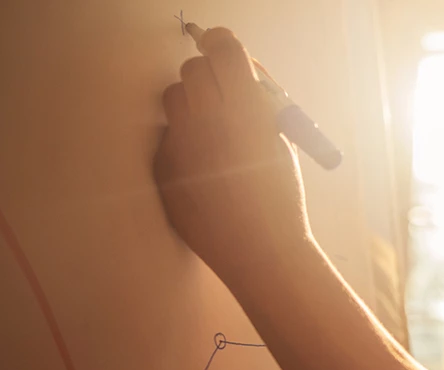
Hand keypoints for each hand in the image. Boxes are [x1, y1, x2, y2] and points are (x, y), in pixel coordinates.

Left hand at [153, 27, 310, 279]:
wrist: (260, 250)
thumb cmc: (280, 197)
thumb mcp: (282, 141)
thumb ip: (260, 104)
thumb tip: (238, 74)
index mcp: (247, 109)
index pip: (223, 49)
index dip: (223, 44)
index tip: (222, 45)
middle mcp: (208, 118)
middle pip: (194, 69)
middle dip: (208, 76)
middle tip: (224, 95)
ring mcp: (179, 142)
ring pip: (173, 98)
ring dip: (191, 104)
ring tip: (213, 135)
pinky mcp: (161, 165)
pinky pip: (167, 136)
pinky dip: (183, 143)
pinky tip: (205, 171)